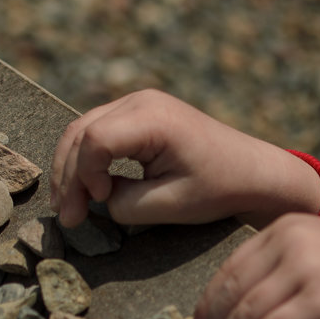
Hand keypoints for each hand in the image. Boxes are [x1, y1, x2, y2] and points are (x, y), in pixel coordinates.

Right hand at [49, 89, 319, 227]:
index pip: (94, 141)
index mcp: (153, 118)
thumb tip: (96, 199)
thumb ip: (124, 204)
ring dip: (72, 168)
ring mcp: (139, 102)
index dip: (86, 176)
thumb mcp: (170, 205)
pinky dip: (87, 160)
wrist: (252, 172)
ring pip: (84, 129)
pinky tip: (85, 190)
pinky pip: (100, 131)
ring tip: (69, 207)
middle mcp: (141, 100)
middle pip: (81, 131)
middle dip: (67, 176)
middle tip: (66, 218)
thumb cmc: (219, 189)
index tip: (100, 203)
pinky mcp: (140, 113)